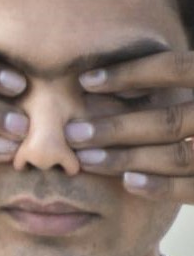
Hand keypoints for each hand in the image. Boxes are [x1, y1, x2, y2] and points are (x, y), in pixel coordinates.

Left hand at [66, 52, 193, 201]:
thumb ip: (181, 78)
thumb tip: (108, 74)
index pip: (178, 68)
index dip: (131, 72)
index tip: (85, 80)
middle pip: (170, 119)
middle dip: (117, 127)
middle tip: (73, 132)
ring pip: (178, 155)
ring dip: (128, 158)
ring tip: (87, 159)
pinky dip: (162, 186)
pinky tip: (128, 183)